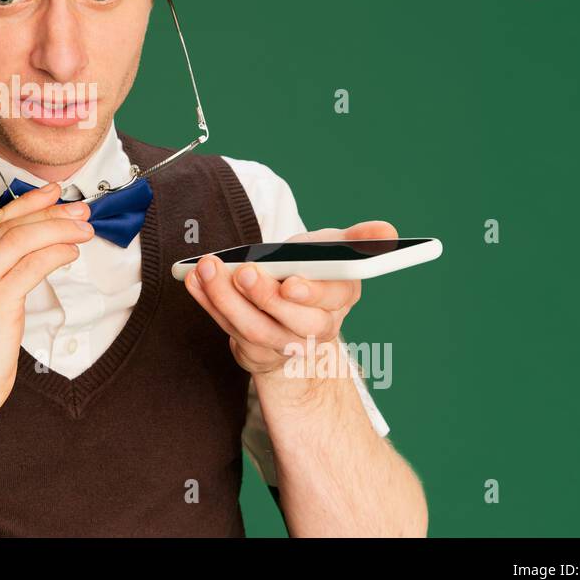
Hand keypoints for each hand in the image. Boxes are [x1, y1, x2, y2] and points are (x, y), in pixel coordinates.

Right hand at [0, 181, 93, 423]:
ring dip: (59, 230)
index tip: (54, 193)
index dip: (29, 203)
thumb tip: (33, 230)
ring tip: (83, 231)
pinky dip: (56, 254)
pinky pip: (31, 266)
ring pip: (21, 240)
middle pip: (9, 226)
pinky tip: (70, 254)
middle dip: (51, 214)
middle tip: (80, 212)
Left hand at [183, 221, 396, 379]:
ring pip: (253, 328)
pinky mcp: (251, 348)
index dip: (310, 294)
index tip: (290, 283)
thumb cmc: (314, 271)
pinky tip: (193, 279)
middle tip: (243, 271)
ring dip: (226, 298)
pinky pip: (226, 327)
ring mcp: (281, 343)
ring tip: (207, 269)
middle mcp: (314, 328)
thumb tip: (387, 231)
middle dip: (263, 297)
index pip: (330, 301)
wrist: (292, 309)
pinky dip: (207, 303)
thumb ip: (358, 239)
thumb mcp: (335, 249)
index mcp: (339, 299)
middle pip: (291, 322)